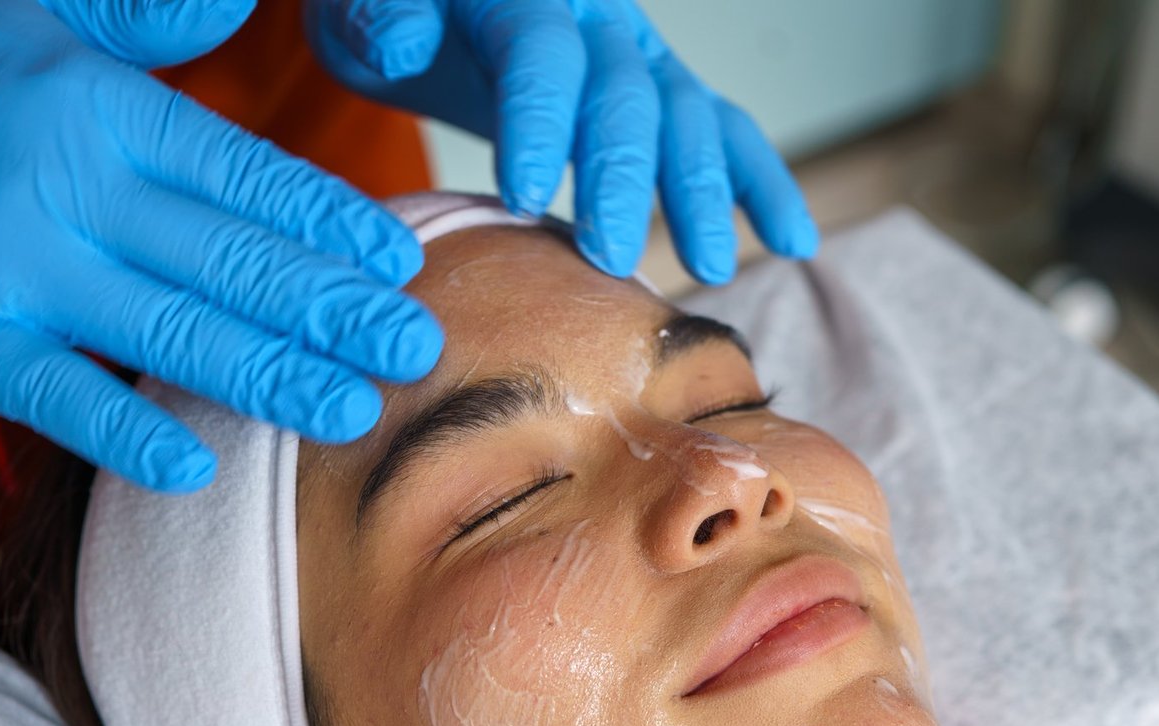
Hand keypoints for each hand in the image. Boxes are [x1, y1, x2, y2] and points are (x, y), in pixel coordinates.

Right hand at [0, 0, 440, 491]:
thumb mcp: (31, 20)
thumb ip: (140, 18)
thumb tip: (233, 3)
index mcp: (99, 110)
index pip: (244, 176)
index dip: (330, 224)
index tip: (400, 263)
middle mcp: (66, 188)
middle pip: (230, 262)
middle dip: (332, 310)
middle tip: (416, 350)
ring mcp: (13, 272)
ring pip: (171, 333)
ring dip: (271, 378)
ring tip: (353, 411)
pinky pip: (59, 397)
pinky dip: (128, 433)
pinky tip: (199, 466)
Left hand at [305, 0, 818, 283]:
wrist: (435, 9)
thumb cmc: (392, 18)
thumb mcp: (364, 7)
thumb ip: (381, 14)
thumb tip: (401, 37)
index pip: (540, 58)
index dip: (539, 124)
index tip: (528, 195)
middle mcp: (597, 21)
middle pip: (623, 99)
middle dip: (625, 180)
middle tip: (614, 258)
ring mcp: (642, 58)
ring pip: (687, 120)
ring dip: (702, 195)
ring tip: (711, 266)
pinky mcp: (666, 95)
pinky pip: (725, 133)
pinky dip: (763, 183)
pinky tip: (794, 243)